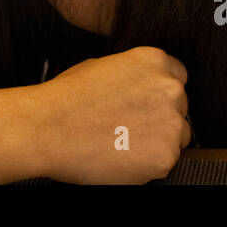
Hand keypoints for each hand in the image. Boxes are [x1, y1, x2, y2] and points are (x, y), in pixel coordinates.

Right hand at [31, 46, 191, 183]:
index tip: (148, 104)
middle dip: (160, 118)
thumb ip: (132, 76)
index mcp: (154, 62)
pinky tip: (120, 155)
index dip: (160, 93)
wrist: (47, 129)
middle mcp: (169, 89)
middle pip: (179, 108)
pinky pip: (164, 162)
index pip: (178, 76)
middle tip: (129, 126)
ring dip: (156, 141)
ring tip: (121, 142)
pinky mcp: (165, 156)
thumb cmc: (66, 98)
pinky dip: (147, 164)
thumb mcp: (101, 67)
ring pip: (176, 138)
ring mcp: (170, 124)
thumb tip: (139, 88)